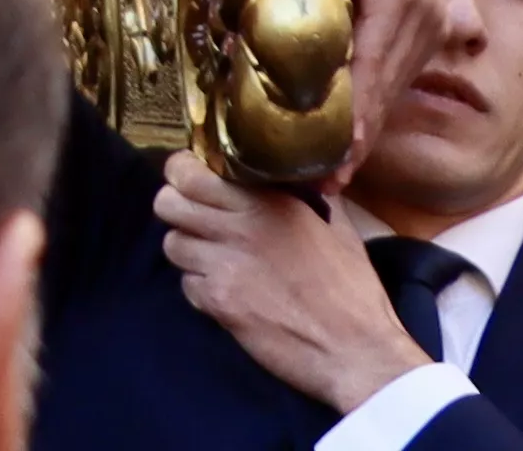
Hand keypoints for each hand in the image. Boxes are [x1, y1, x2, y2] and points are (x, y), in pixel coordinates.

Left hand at [154, 154, 420, 414]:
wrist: (355, 350)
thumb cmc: (352, 290)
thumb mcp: (336, 228)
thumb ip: (309, 195)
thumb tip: (298, 176)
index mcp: (266, 203)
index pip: (188, 172)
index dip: (183, 173)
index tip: (193, 179)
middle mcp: (237, 228)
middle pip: (167, 203)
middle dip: (175, 207)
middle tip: (195, 217)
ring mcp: (224, 267)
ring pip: (172, 244)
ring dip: (188, 249)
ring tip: (215, 257)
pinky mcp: (219, 304)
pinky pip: (187, 285)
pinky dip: (201, 288)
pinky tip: (227, 292)